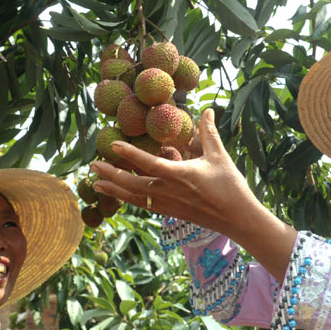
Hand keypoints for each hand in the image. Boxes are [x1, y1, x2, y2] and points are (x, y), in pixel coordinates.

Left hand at [89, 109, 256, 238]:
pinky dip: (128, 199)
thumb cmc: (230, 187)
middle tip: (93, 166)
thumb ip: (209, 133)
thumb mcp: (220, 156)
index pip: (149, 163)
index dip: (130, 154)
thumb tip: (207, 110)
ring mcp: (168, 204)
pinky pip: (144, 205)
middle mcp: (169, 192)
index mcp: (180, 175)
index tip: (113, 144)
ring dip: (114, 190)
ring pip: (134, 198)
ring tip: (96, 183)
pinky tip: (120, 195)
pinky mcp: (170, 212)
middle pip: (133, 185)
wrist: (237, 219)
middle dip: (111, 175)